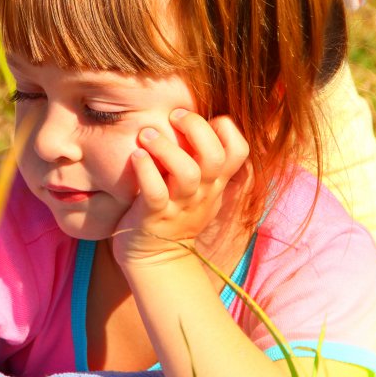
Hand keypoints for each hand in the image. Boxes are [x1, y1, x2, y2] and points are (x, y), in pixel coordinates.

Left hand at [112, 109, 247, 266]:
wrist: (155, 260)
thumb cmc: (174, 214)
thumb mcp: (200, 190)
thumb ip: (204, 162)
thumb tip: (197, 121)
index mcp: (214, 183)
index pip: (239, 150)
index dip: (225, 128)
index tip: (198, 120)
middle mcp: (202, 192)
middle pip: (214, 156)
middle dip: (196, 128)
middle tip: (174, 116)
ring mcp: (179, 205)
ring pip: (187, 173)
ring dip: (166, 147)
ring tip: (147, 134)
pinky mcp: (153, 217)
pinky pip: (155, 192)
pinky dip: (146, 170)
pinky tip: (136, 156)